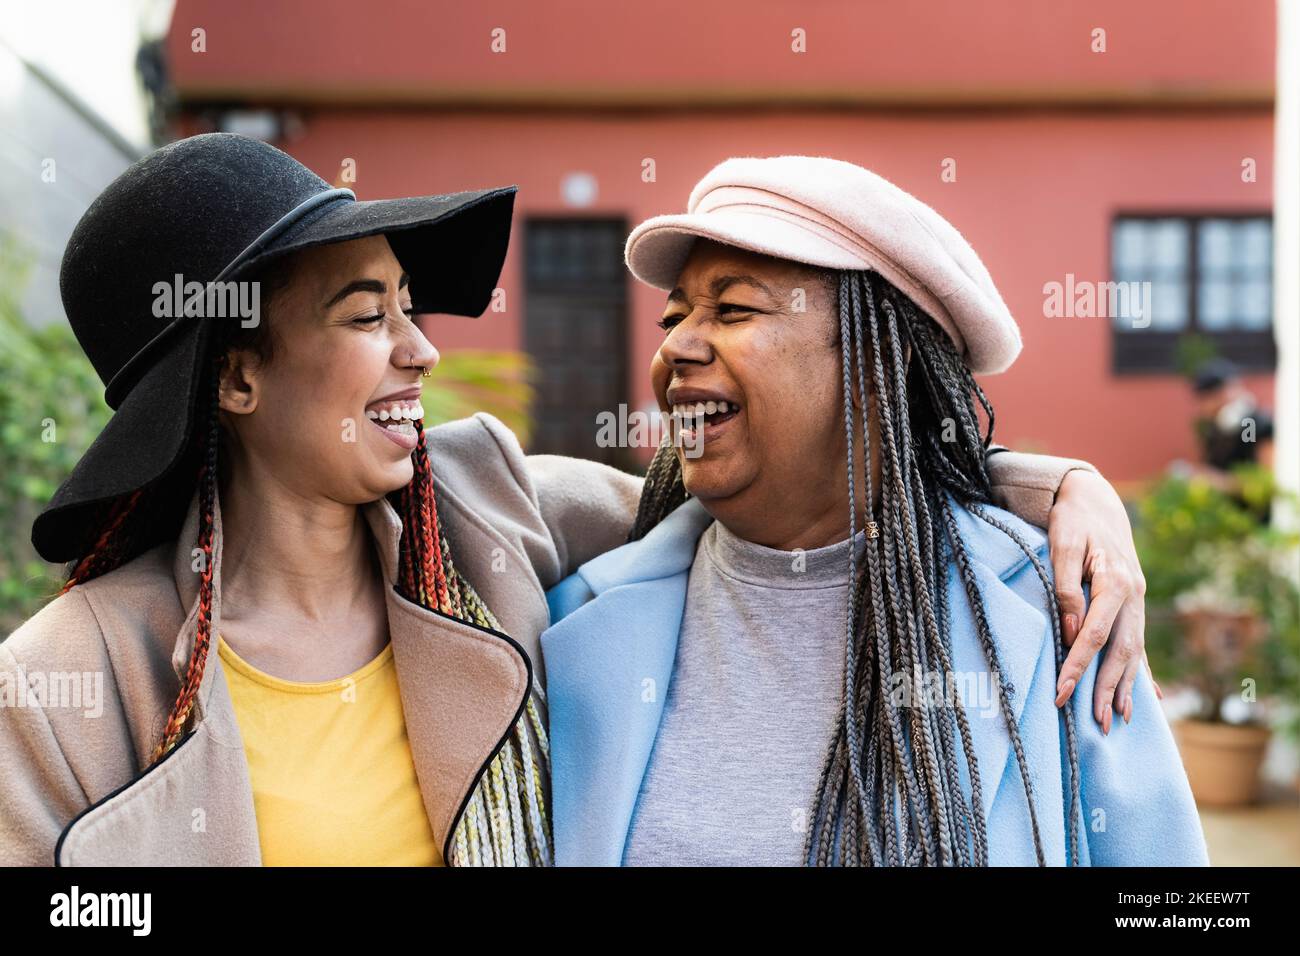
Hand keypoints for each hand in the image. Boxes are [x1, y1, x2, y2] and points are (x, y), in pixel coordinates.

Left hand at [1045, 469, 1162, 733]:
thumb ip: (1067, 589)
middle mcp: (1133, 595)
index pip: (1094, 636)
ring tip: (1120, 719)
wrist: (1094, 498)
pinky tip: (1149, 695)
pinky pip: (1137, 641)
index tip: (1062, 694)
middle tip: (1099, 723)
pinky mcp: (1133, 603)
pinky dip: (1140, 670)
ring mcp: (1137, 600)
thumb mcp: (1062, 545)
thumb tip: (1072, 633)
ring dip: (1126, 686)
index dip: (1078, 667)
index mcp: (1115, 582)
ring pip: (1134, 650)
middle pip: (1121, 651)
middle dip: (1108, 689)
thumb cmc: (1073, 520)